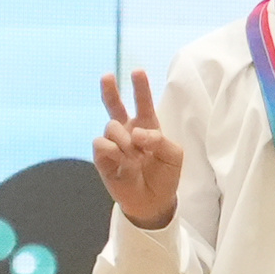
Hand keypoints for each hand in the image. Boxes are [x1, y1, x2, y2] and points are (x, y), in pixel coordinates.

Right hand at [92, 69, 182, 229]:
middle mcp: (127, 131)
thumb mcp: (173, 155)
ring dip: (125, 140)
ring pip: (110, 126)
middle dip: (110, 90)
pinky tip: (124, 161)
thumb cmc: (165, 175)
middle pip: (114, 106)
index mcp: (147, 127)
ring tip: (135, 157)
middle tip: (107, 76)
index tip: (137, 71)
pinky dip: (114, 151)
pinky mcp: (102, 158)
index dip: (140, 87)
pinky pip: (101, 144)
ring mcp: (114, 144)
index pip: (142, 103)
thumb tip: (136, 132)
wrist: (153, 201)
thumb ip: (158, 139)